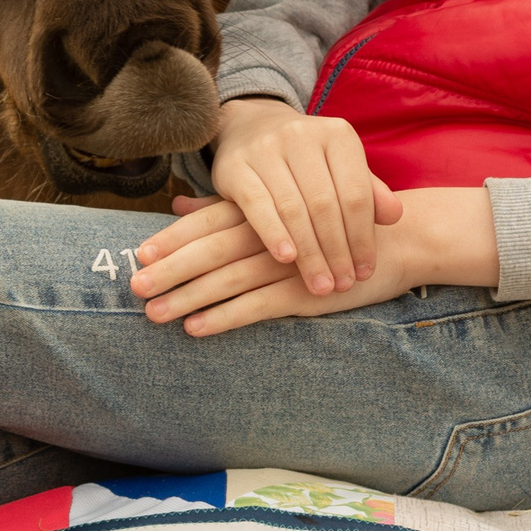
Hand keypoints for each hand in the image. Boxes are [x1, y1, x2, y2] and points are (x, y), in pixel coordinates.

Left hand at [131, 187, 498, 336]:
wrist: (396, 238)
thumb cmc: (328, 221)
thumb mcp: (279, 207)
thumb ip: (227, 206)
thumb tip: (179, 202)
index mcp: (262, 209)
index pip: (208, 222)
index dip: (172, 237)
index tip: (137, 252)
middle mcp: (271, 232)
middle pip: (210, 250)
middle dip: (170, 268)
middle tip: (133, 285)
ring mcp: (288, 263)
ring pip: (228, 280)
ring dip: (188, 297)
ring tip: (154, 314)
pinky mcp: (306, 292)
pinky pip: (259, 306)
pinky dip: (226, 317)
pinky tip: (197, 328)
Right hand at [202, 97, 401, 295]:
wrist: (252, 129)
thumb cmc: (308, 160)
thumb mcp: (341, 167)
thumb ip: (367, 191)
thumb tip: (395, 216)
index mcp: (337, 134)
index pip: (356, 194)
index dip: (362, 238)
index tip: (365, 272)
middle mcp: (301, 135)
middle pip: (325, 204)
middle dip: (337, 251)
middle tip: (343, 285)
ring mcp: (265, 148)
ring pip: (293, 209)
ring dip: (310, 253)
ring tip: (321, 285)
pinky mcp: (234, 166)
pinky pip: (258, 205)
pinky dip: (274, 234)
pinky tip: (287, 259)